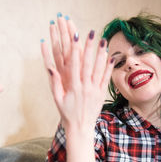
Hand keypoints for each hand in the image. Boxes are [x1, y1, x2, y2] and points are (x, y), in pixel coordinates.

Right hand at [41, 16, 113, 132]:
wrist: (80, 128)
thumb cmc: (66, 113)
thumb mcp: (57, 99)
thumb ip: (55, 83)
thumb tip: (50, 68)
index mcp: (73, 88)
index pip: (74, 65)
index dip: (75, 50)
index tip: (76, 37)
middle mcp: (85, 87)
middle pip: (88, 63)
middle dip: (89, 47)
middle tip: (91, 33)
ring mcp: (95, 90)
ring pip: (99, 69)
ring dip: (101, 53)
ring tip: (103, 40)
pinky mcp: (102, 94)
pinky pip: (106, 78)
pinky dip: (108, 67)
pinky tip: (110, 56)